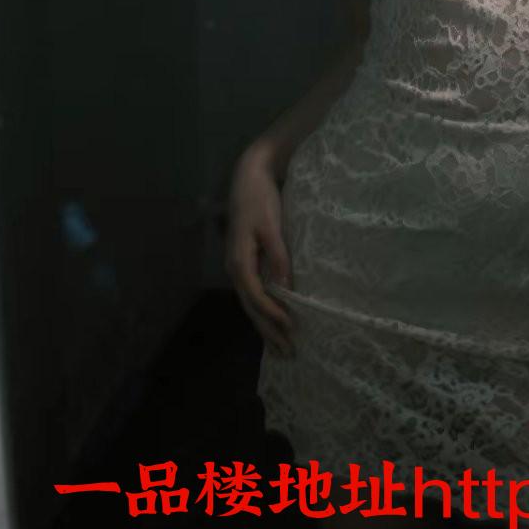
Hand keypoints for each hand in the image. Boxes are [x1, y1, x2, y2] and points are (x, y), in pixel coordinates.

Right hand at [225, 146, 294, 357]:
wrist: (249, 175)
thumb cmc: (261, 198)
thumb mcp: (271, 224)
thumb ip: (278, 255)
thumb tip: (286, 285)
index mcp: (240, 261)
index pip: (257, 297)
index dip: (274, 315)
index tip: (293, 329)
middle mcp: (235, 269)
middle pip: (252, 307)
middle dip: (269, 331)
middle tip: (289, 353)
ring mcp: (238, 266)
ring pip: (251, 304)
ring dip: (266, 326)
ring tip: (281, 347)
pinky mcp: (245, 261)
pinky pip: (253, 293)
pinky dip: (263, 311)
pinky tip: (272, 321)